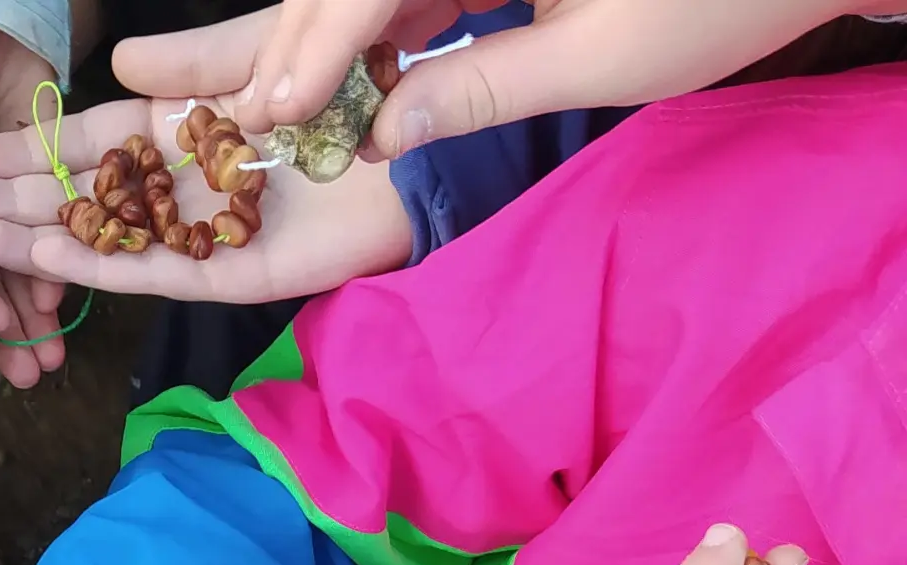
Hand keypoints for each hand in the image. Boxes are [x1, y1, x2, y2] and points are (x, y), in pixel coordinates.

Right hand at [0, 92, 410, 304]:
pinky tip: (47, 257)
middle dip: (16, 197)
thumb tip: (113, 63)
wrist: (426, 145)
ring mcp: (206, 232)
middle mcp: (186, 184)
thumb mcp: (259, 56)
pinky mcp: (235, 272)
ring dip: (40, 238)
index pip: (92, 141)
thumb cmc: (350, 88)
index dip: (31, 148)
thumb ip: (187, 66)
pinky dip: (103, 266)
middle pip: (86, 194)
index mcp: (187, 128)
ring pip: (108, 239)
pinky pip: (158, 272)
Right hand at [223, 0, 863, 159]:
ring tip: (290, 107)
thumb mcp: (600, 60)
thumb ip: (481, 90)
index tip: (277, 110)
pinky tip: (354, 82)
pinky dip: (378, 27)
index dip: (318, 45)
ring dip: (329, 37)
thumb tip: (381, 137)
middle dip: (303, 39)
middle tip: (260, 113)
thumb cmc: (718, 0)